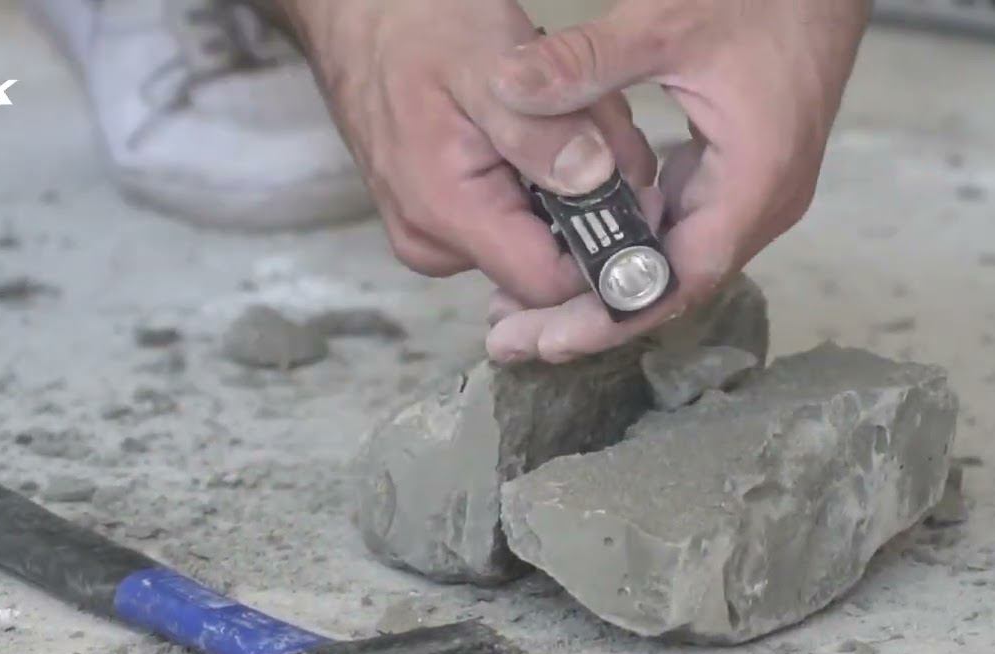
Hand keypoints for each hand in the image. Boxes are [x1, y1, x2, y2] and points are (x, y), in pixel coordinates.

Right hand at [279, 0, 656, 307]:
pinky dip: (543, 176)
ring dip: (571, 179)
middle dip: (591, 196)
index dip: (606, 249)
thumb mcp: (490, 62)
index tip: (636, 189)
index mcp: (447, 214)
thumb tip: (599, 183)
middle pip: (553, 258)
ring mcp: (437, 236)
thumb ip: (543, 129)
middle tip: (592, 123)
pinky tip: (533, 128)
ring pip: (541, 234)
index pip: (550, 285)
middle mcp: (437, 244)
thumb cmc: (416, 28)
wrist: (358, 16)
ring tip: (556, 114)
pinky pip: (517, 216)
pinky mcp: (443, 220)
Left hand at [484, 0, 871, 362]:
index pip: (678, 280)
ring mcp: (745, 194)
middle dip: (589, 316)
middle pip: (666, 287)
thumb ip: (586, 60)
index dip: (612, 316)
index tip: (551, 339)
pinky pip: (671, 228)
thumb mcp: (666, 21)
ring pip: (666, 263)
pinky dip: (619, 242)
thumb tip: (509, 87)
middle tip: (511, 337)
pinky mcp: (730, 176)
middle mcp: (757, 204)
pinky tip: (567, 246)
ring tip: (521, 308)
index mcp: (753, 182)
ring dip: (598, 285)